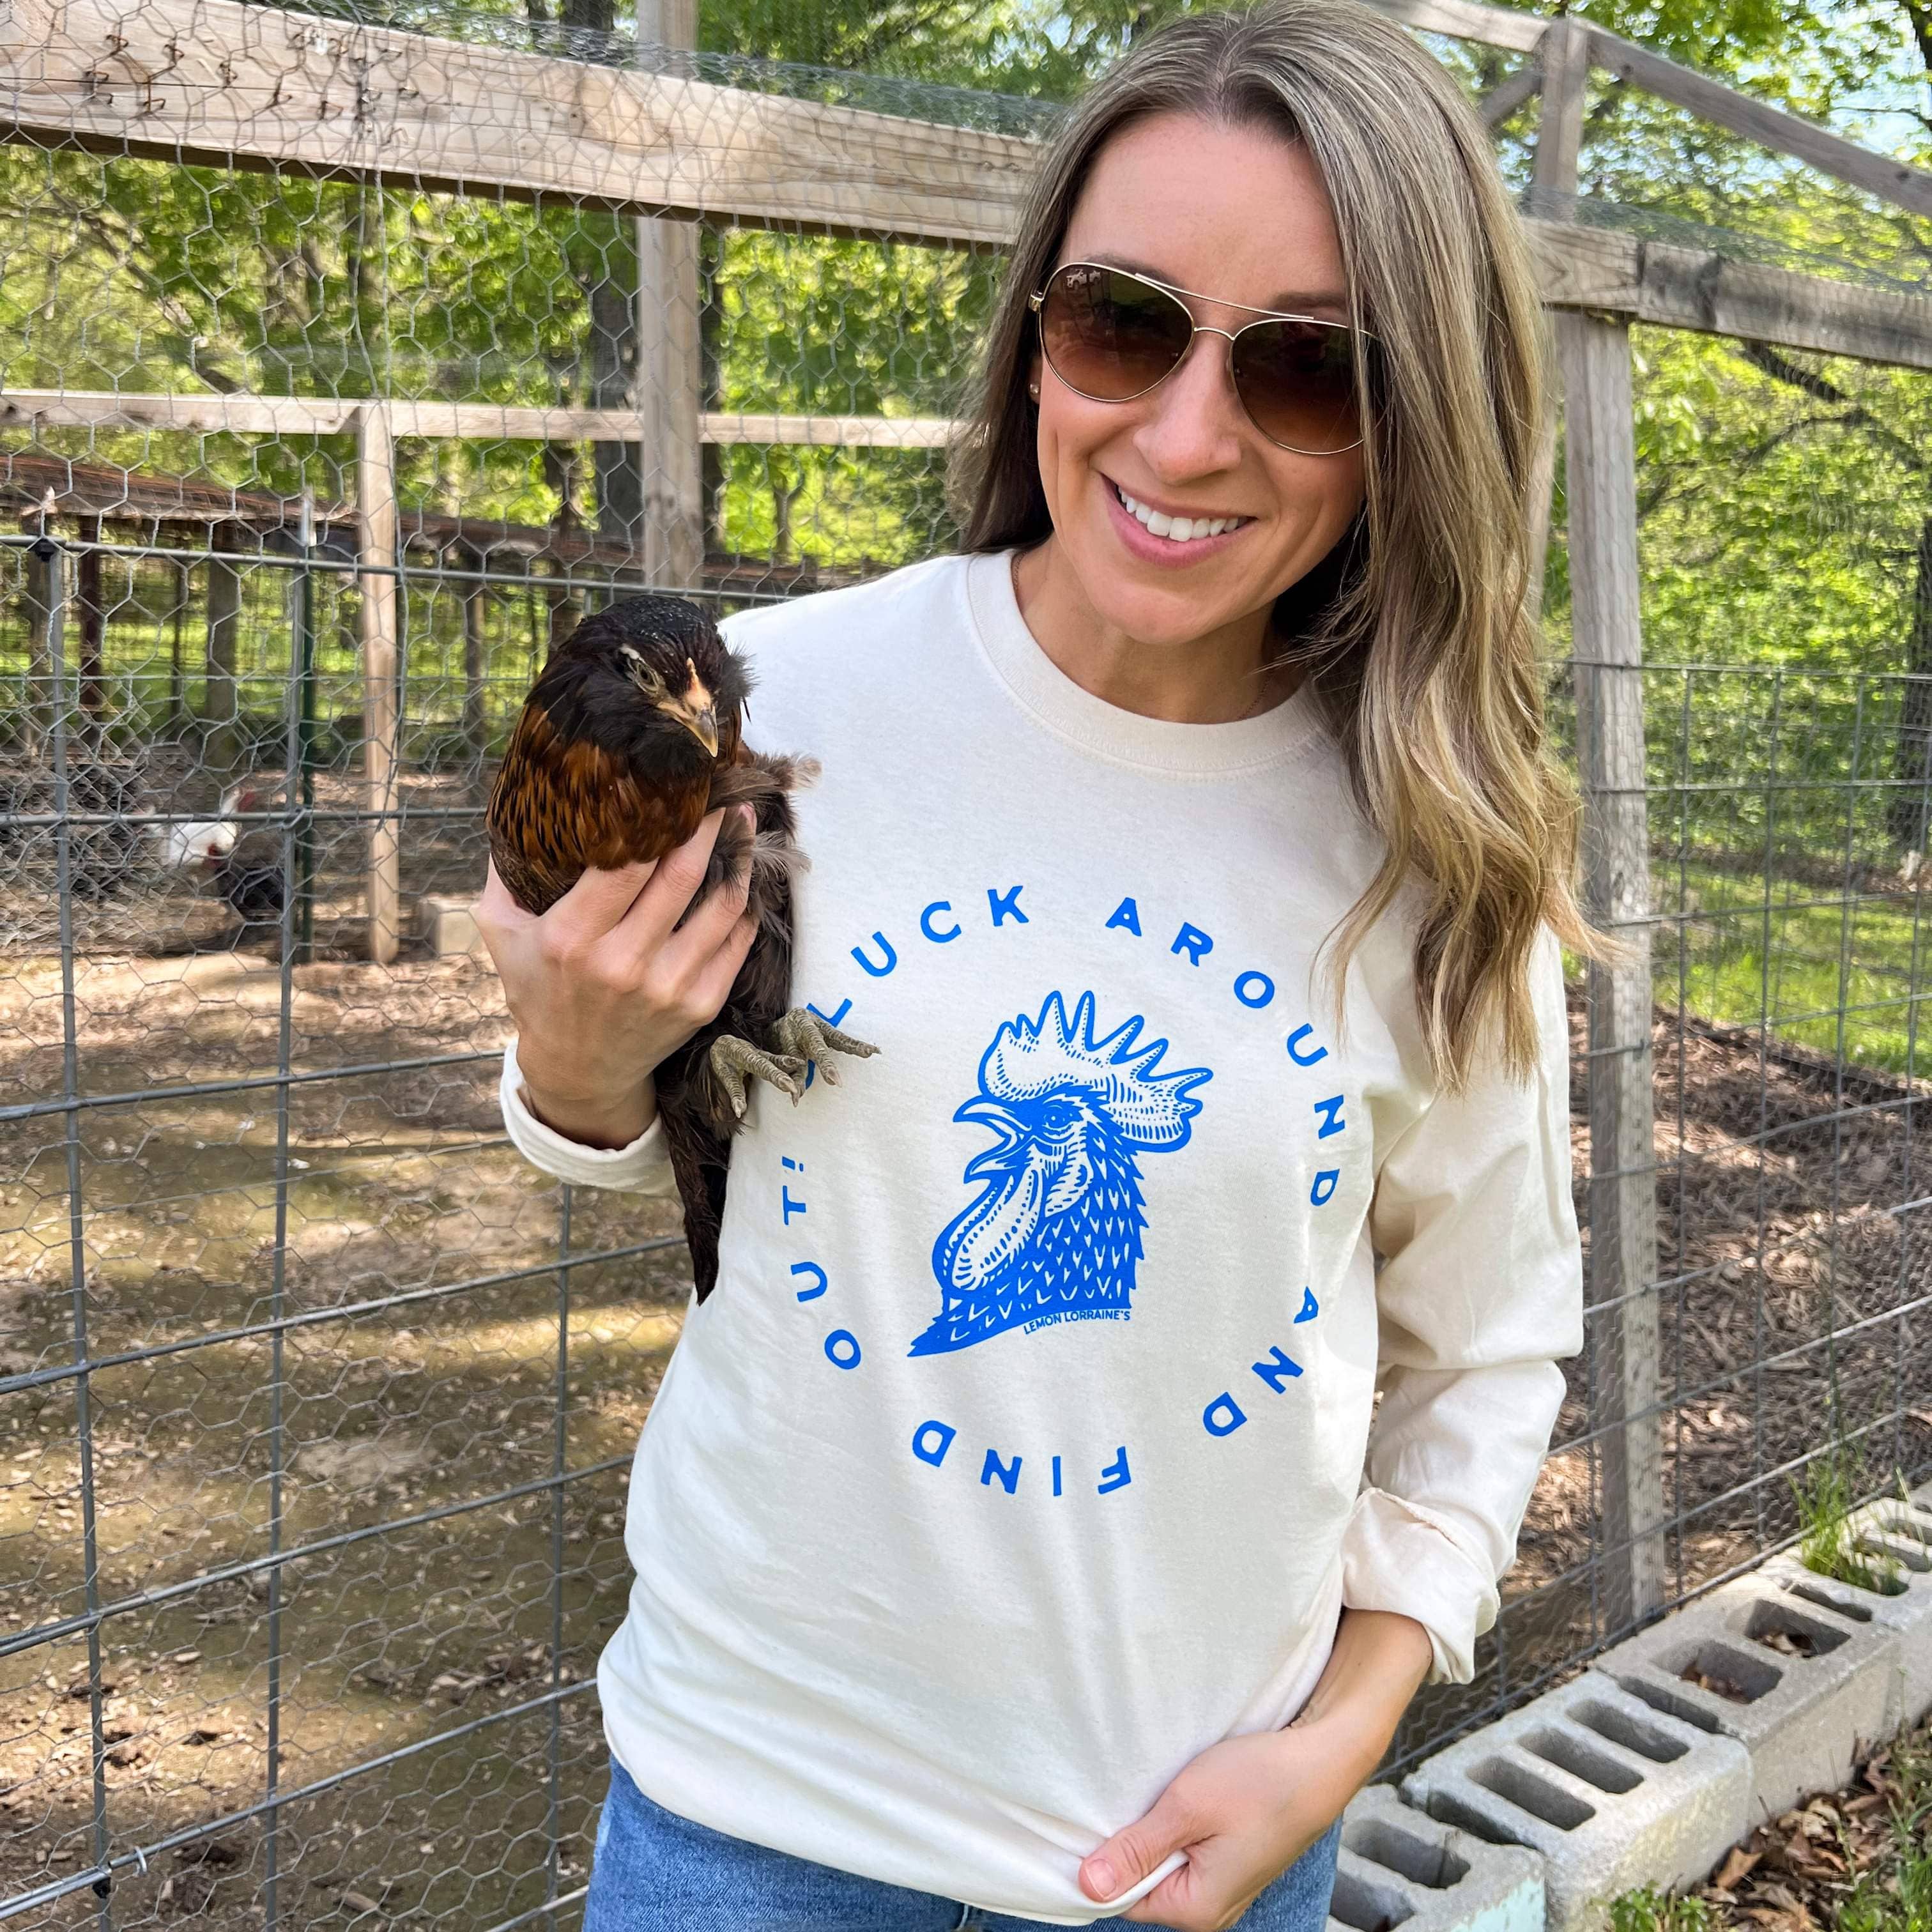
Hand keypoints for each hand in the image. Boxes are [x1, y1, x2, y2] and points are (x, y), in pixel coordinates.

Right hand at [474, 806, 757, 1148]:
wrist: (578, 1070)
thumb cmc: (539, 990)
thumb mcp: (502, 935)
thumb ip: (502, 874)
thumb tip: (513, 806)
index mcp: (572, 938)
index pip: (625, 864)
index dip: (655, 820)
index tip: (671, 786)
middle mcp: (623, 964)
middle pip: (681, 876)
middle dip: (709, 826)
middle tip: (721, 792)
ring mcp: (667, 987)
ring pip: (721, 906)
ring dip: (738, 859)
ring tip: (743, 825)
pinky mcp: (700, 1005)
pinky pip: (737, 942)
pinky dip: (745, 904)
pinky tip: (744, 876)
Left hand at [1080, 1609, 1430, 1929]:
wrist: (1322, 1758)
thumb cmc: (1260, 1781)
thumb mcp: (1187, 1808)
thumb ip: (1137, 1850)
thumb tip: (1087, 1886)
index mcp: (1197, 1909)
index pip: (1122, 1899)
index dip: (1100, 1858)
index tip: (1090, 1816)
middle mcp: (1211, 1909)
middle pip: (1142, 1884)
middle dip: (1128, 1842)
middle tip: (1125, 1795)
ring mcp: (1225, 1886)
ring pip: (1164, 1864)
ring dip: (1154, 1829)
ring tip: (1156, 1793)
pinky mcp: (1233, 1860)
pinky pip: (1187, 1852)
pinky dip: (1176, 1825)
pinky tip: (1178, 1796)